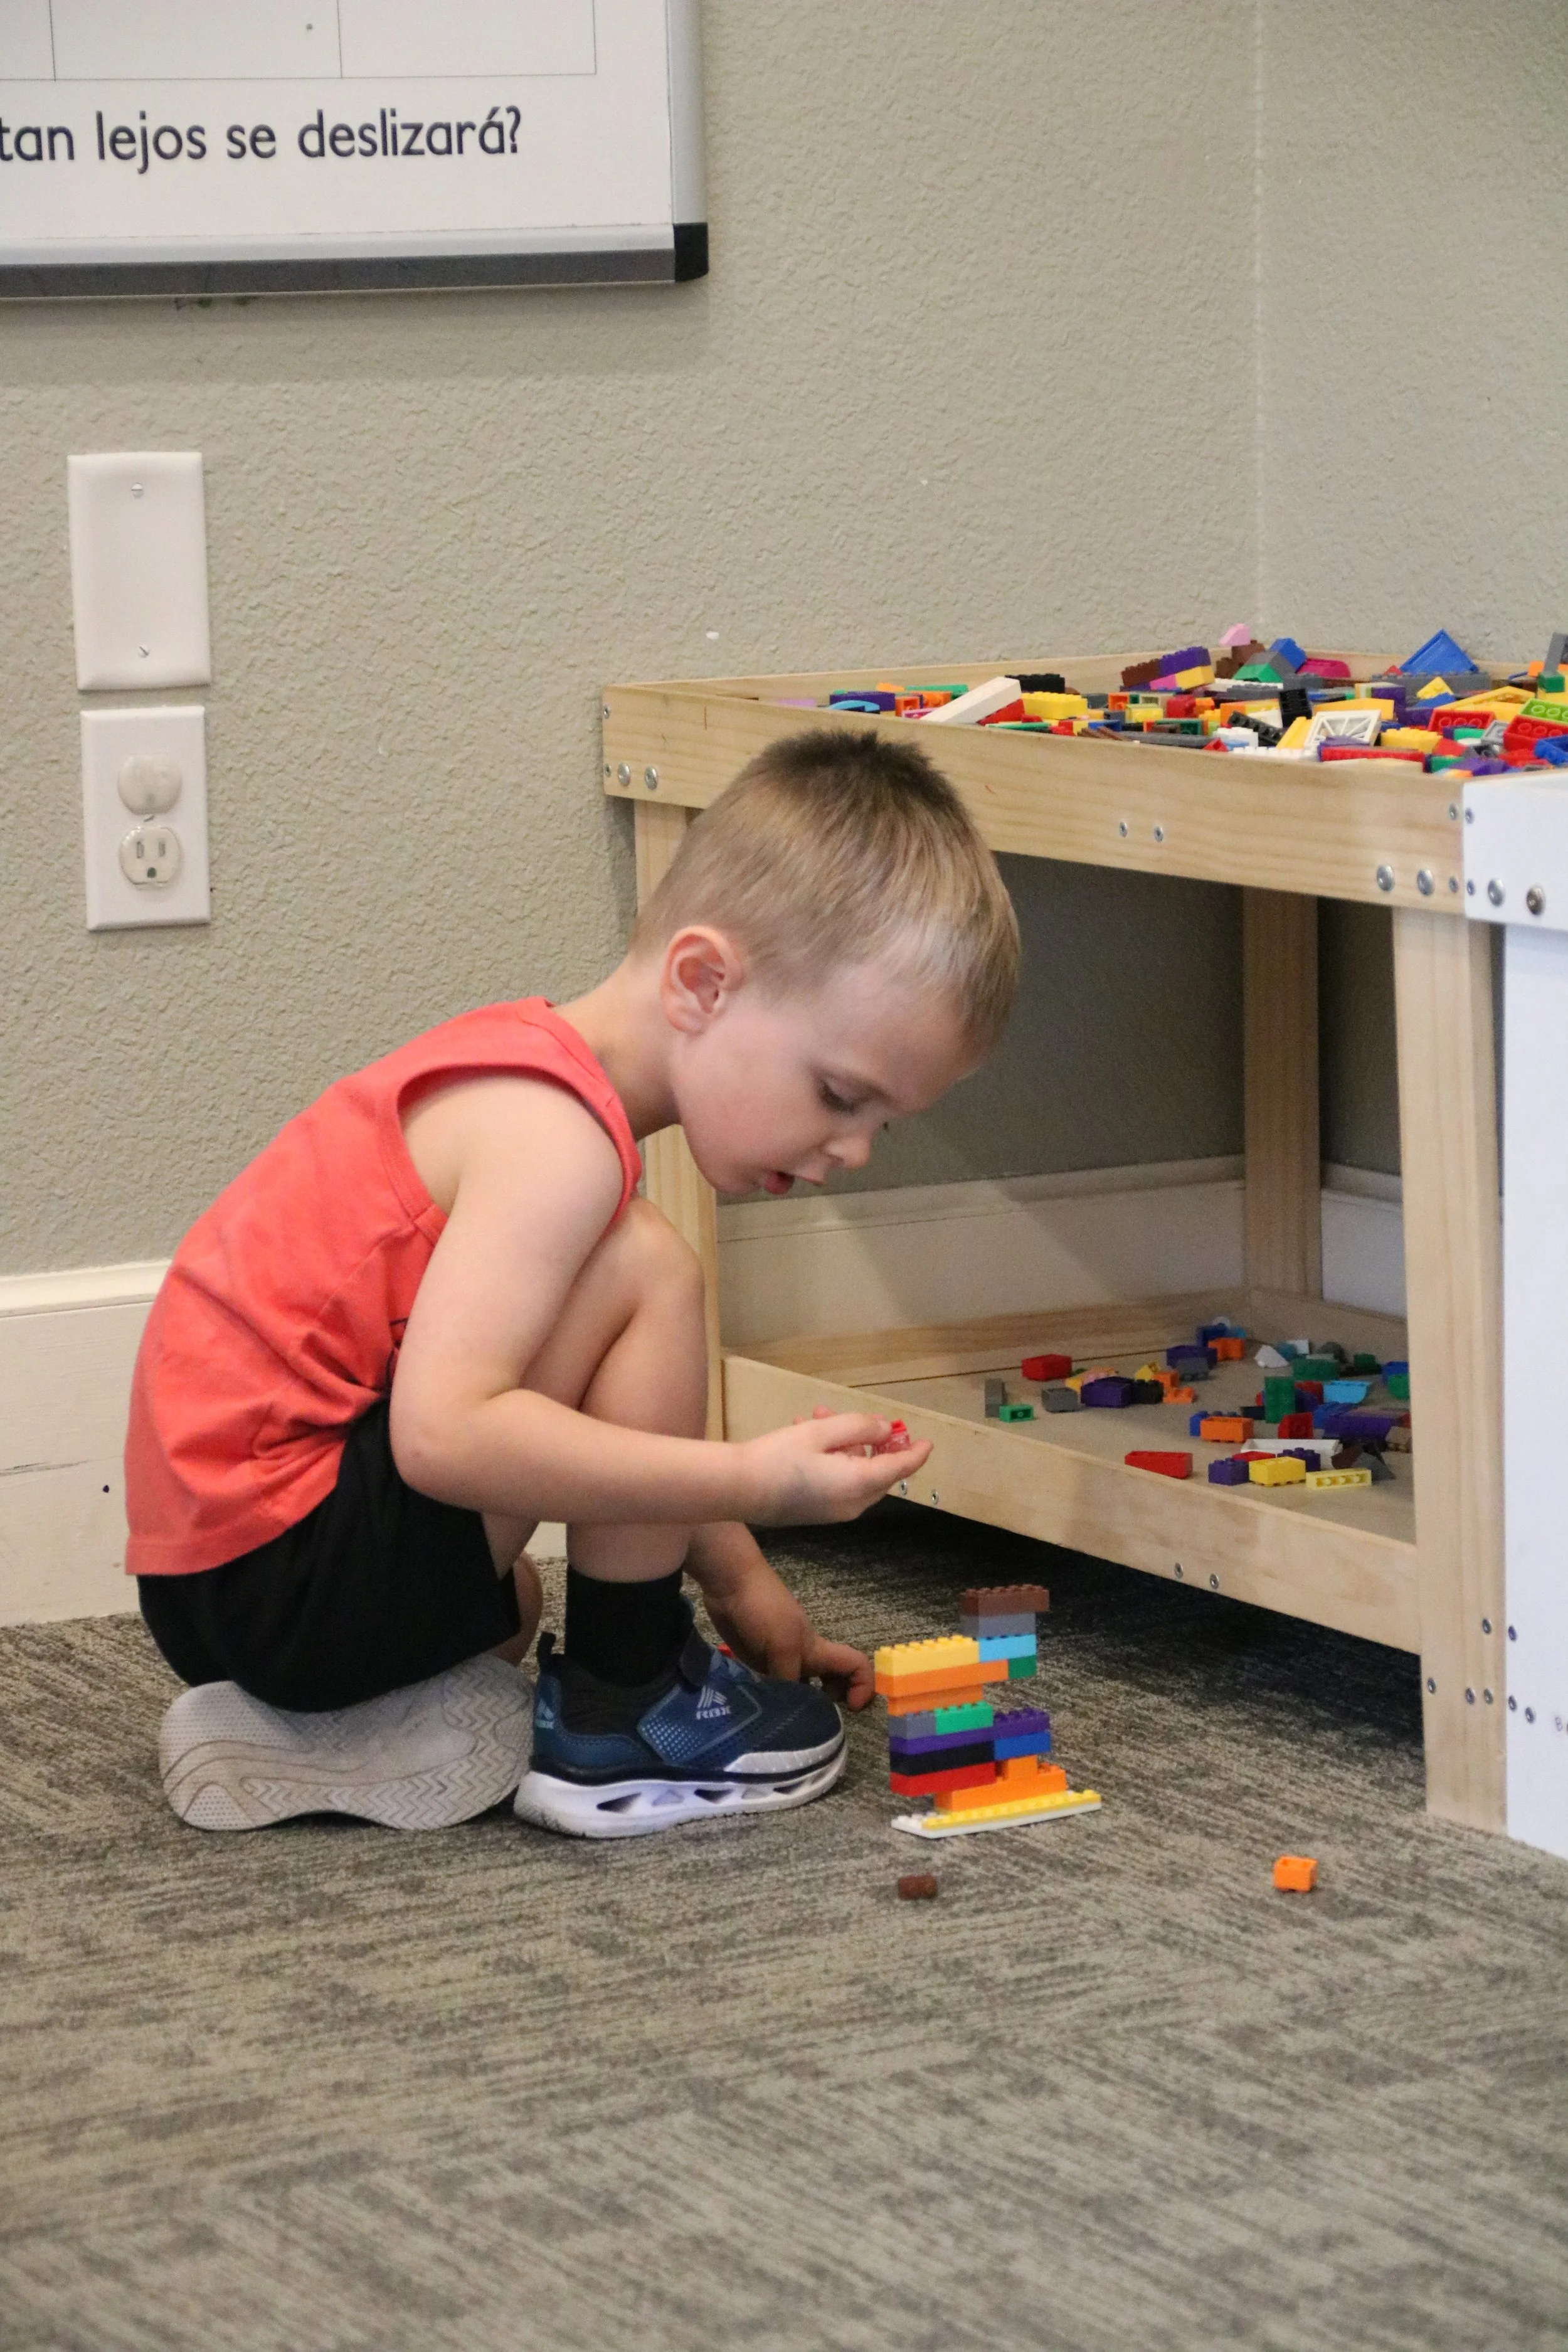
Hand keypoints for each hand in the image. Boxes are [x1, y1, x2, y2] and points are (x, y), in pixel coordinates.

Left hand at [693, 1534, 875, 1710]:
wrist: (730, 1585)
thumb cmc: (764, 1607)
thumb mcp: (782, 1643)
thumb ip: (789, 1678)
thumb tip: (790, 1713)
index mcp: (817, 1651)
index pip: (856, 1666)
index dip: (864, 1687)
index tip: (851, 1709)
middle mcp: (802, 1659)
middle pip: (829, 1685)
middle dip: (828, 1707)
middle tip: (810, 1727)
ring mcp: (778, 1661)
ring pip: (796, 1691)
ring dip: (793, 1709)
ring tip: (780, 1727)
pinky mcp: (755, 1663)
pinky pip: (769, 1689)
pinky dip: (767, 1701)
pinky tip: (755, 1713)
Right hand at [738, 1410, 930, 1525]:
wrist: (737, 1488)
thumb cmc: (779, 1456)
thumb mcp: (821, 1433)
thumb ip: (858, 1428)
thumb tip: (883, 1430)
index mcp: (858, 1485)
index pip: (899, 1468)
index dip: (915, 1453)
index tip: (927, 1440)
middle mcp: (852, 1503)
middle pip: (878, 1471)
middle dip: (871, 1441)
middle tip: (863, 1417)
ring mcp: (834, 1511)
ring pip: (855, 1472)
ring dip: (845, 1444)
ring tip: (820, 1415)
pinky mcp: (817, 1511)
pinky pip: (838, 1481)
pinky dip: (833, 1459)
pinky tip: (808, 1432)